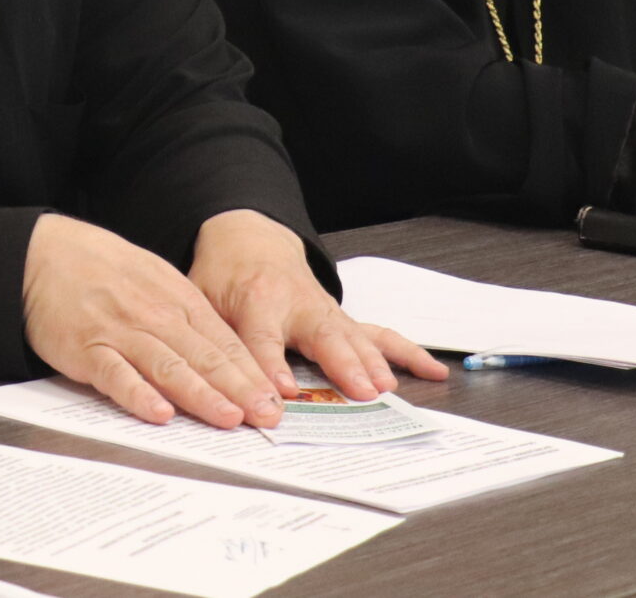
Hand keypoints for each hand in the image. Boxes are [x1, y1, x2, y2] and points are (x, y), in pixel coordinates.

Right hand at [22, 212, 283, 429]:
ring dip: (200, 394)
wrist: (41, 253)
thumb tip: (223, 353)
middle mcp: (152, 314)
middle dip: (239, 388)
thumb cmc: (97, 267)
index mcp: (174, 298)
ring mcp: (119, 331)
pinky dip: (138, 394)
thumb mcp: (152, 278)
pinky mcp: (86, 348)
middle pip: (203, 356)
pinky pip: (116, 375)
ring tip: (228, 417)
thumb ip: (185, 313)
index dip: (251, 373)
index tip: (276, 400)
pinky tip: (159, 412)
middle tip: (267, 416)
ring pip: (168, 366)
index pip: (222, 341)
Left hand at [188, 209, 445, 403]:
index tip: (281, 394)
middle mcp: (297, 303)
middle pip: (321, 335)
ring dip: (372, 362)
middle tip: (357, 392)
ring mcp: (325, 310)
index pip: (261, 338)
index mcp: (254, 300)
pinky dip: (407, 353)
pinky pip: (379, 334)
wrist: (248, 240)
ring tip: (387, 389)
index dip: (270, 366)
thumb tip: (215, 387)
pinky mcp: (343, 319)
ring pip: (354, 335)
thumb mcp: (202, 301)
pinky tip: (433, 371)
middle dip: (341, 364)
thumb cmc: (223, 277)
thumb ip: (213, 340)